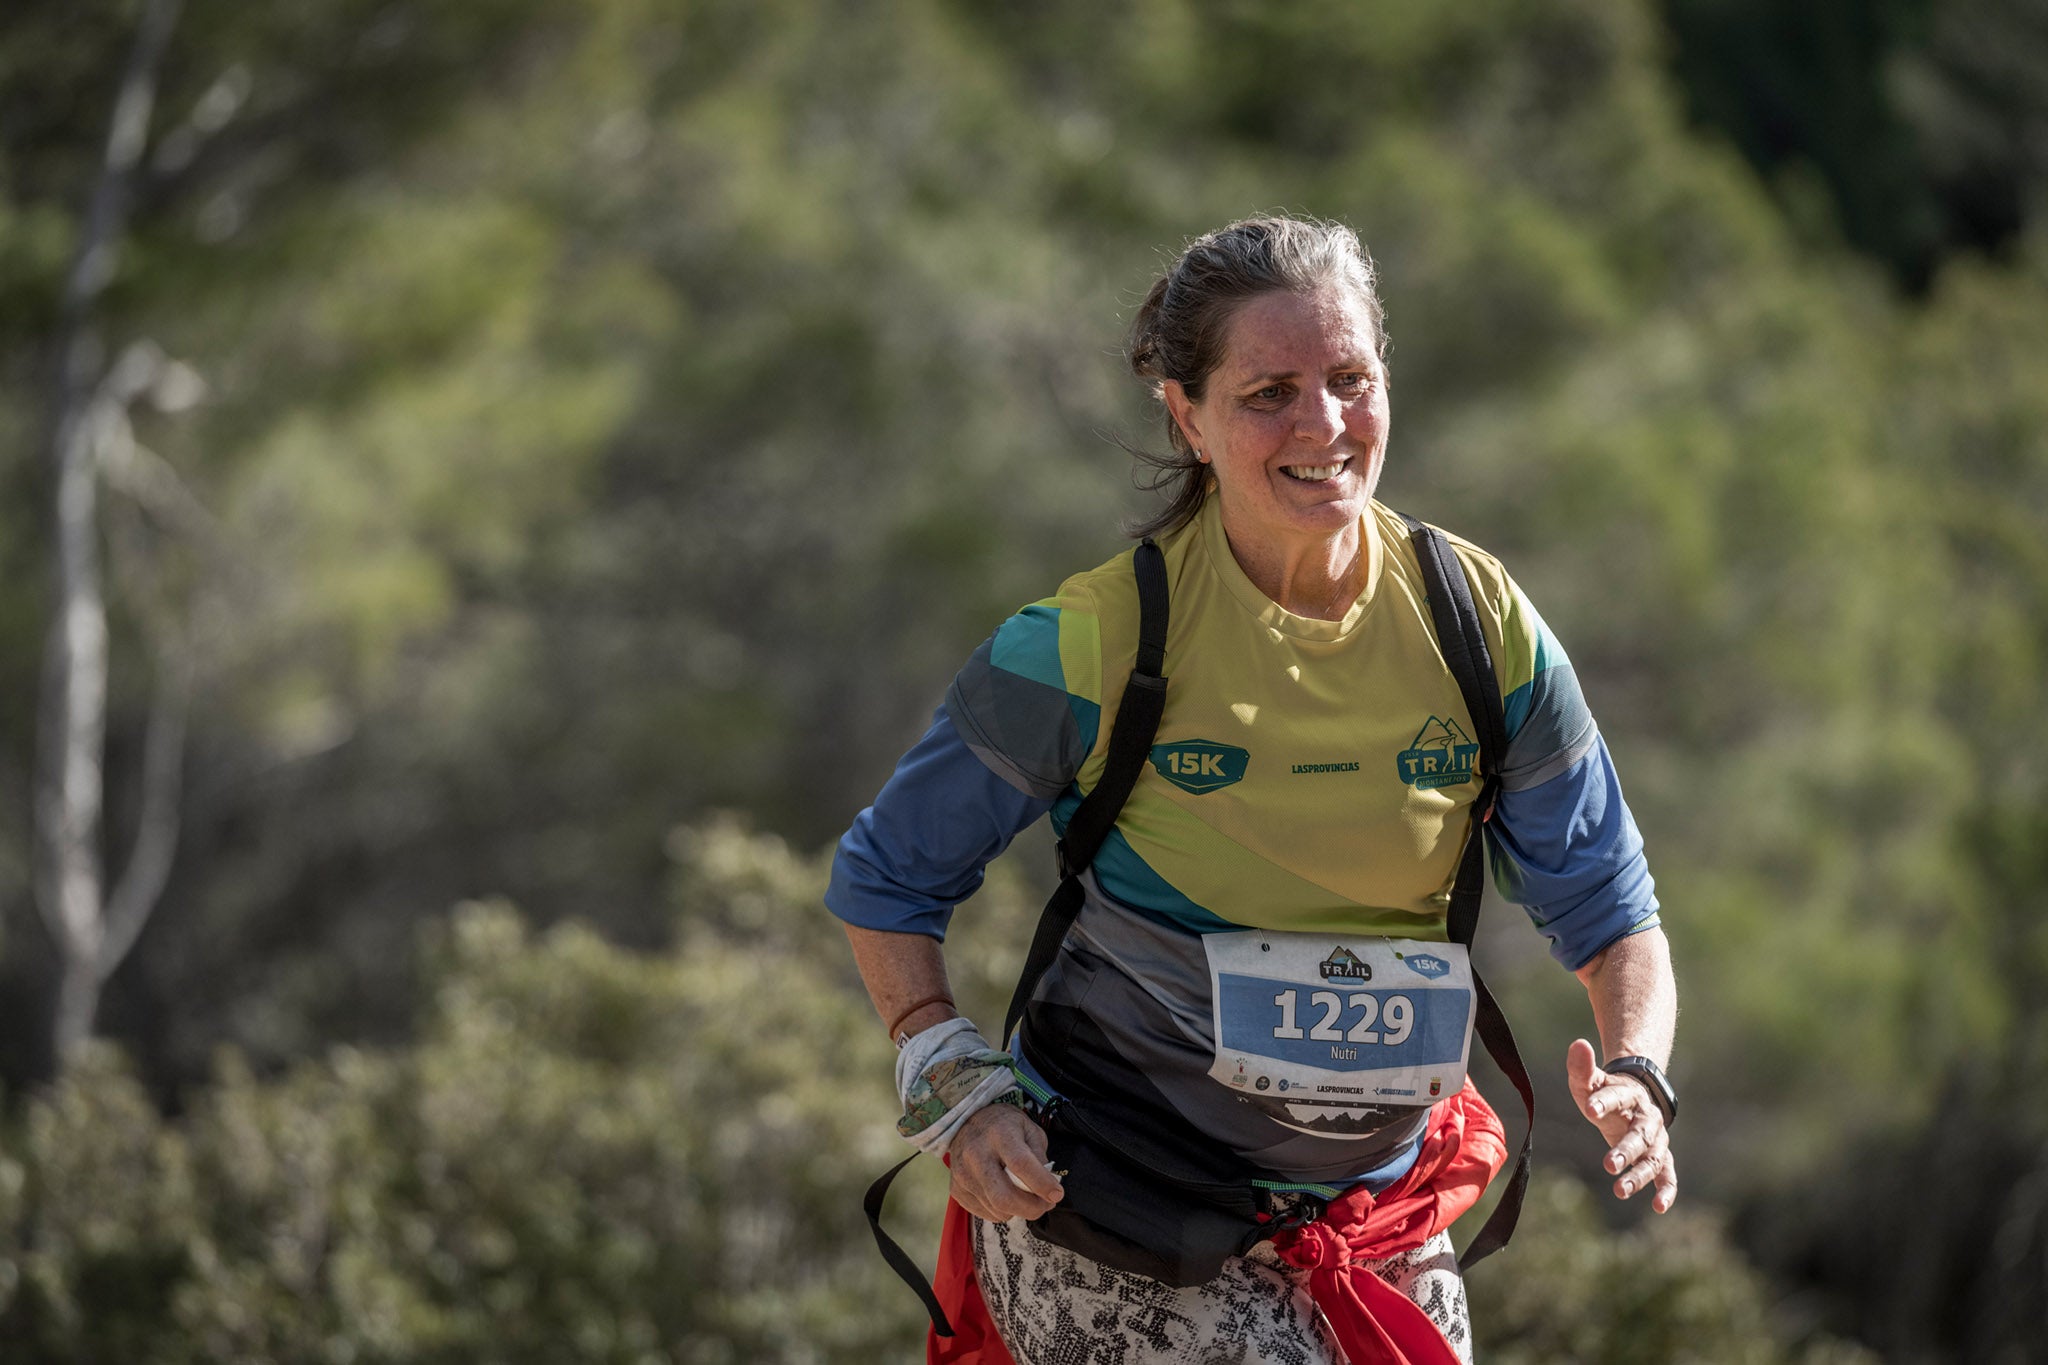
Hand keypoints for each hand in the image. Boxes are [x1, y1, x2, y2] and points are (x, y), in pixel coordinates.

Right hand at [948, 1104, 1064, 1222]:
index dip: (1041, 1184)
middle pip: (1005, 1196)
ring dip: (1018, 1210)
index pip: (1020, 1164)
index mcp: (999, 1134)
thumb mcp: (1028, 1129)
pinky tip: (1006, 1195)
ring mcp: (963, 1174)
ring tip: (1027, 1198)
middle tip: (1045, 1205)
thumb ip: (1039, 1156)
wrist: (966, 1121)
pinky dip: (1002, 1211)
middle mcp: (976, 1154)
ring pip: (996, 1209)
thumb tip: (1047, 1187)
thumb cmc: (1003, 1126)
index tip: (1057, 1195)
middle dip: (1031, 1208)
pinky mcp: (956, 1189)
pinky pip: (985, 1213)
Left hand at [1566, 1038, 1676, 1212]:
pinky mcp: (1660, 1156)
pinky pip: (1668, 1174)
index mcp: (1629, 1093)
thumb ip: (1582, 1067)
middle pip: (1639, 1135)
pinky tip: (1659, 1207)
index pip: (1617, 1096)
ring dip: (1638, 1175)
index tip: (1590, 1109)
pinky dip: (1667, 1190)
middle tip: (1607, 1164)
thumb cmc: (1605, 1091)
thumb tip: (1578, 1044)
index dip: (1604, 1101)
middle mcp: (1647, 1118)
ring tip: (1619, 1190)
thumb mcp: (1590, 1080)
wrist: (1635, 1096)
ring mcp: (1656, 1139)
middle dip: (1624, 1150)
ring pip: (1652, 1158)